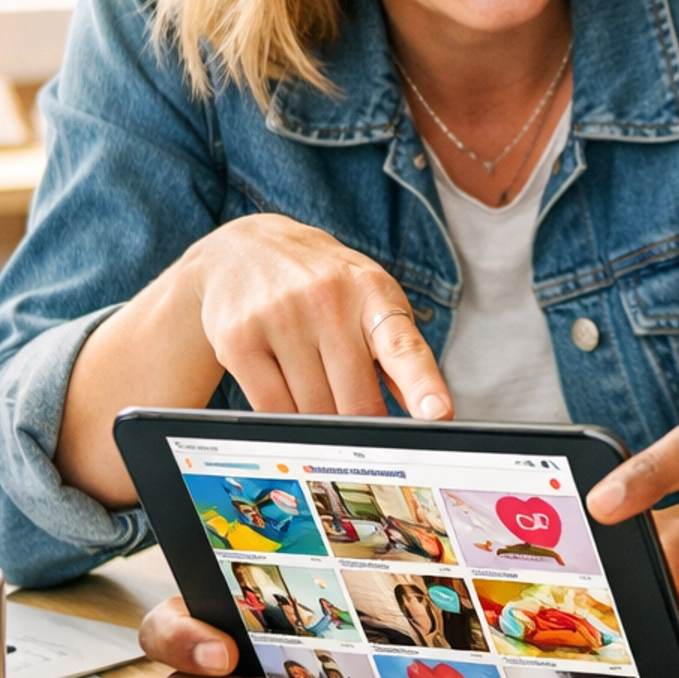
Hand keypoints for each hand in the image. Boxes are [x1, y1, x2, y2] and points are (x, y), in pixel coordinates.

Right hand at [187, 214, 451, 419]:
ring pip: (313, 411)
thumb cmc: (323, 285)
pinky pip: (271, 409)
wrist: (247, 249)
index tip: (438, 414)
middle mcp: (327, 300)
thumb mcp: (369, 301)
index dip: (422, 384)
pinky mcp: (239, 340)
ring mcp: (279, 317)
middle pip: (355, 400)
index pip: (402, 346)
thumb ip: (399, 353)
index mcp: (371, 292)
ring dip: (320, 421)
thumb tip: (430, 414)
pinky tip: (287, 400)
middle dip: (361, 425)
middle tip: (359, 428)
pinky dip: (284, 420)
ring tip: (315, 392)